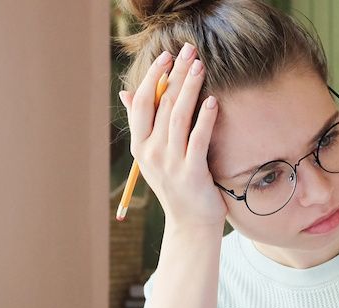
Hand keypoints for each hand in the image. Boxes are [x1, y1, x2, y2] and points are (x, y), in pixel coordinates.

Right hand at [118, 42, 226, 231]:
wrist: (191, 224)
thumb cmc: (176, 184)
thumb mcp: (153, 155)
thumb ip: (142, 123)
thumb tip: (126, 93)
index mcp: (140, 145)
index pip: (142, 103)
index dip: (153, 77)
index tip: (167, 56)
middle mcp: (151, 152)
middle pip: (162, 105)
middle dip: (175, 75)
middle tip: (189, 51)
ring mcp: (170, 163)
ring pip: (178, 117)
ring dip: (190, 89)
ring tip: (201, 67)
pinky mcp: (192, 173)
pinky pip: (198, 139)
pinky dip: (205, 119)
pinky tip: (212, 101)